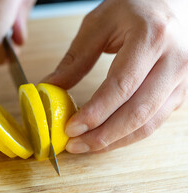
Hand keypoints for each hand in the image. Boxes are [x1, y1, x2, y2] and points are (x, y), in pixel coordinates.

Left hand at [43, 0, 187, 152]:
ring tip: (87, 146)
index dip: (95, 113)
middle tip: (75, 145)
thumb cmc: (136, 6)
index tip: (72, 128)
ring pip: (148, 123)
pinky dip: (129, 135)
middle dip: (103, 135)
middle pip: (137, 112)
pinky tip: (108, 137)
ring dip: (115, 141)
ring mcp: (182, 78)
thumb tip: (50, 87)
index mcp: (152, 38)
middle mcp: (175, 61)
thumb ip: (76, 59)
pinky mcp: (180, 90)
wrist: (172, 1)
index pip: (121, 86)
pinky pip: (155, 121)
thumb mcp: (99, 24)